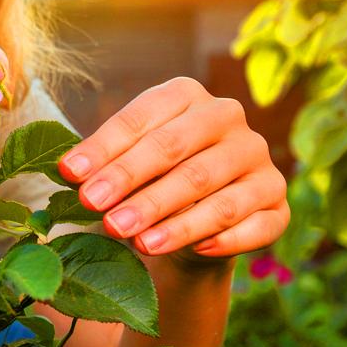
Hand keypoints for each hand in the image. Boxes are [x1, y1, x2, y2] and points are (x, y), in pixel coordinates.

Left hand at [57, 77, 288, 263]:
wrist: (193, 217)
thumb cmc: (148, 179)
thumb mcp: (122, 163)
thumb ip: (100, 164)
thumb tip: (69, 171)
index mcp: (186, 95)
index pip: (142, 119)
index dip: (104, 148)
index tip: (71, 174)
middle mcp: (228, 118)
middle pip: (176, 151)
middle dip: (132, 182)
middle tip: (97, 211)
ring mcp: (258, 159)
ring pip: (215, 192)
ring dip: (174, 220)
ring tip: (138, 242)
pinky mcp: (278, 202)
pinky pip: (254, 223)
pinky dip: (225, 239)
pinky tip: (197, 251)